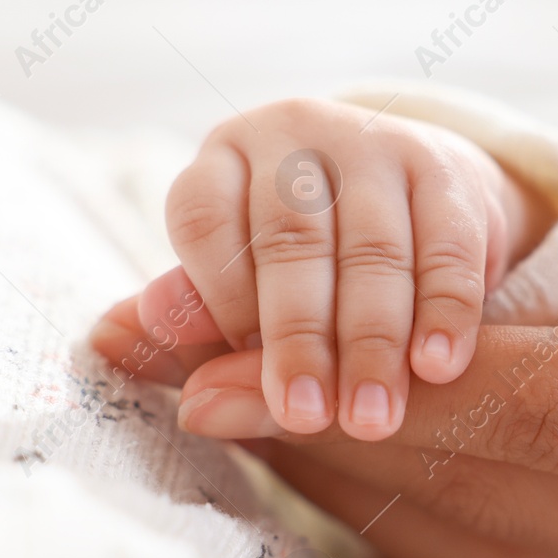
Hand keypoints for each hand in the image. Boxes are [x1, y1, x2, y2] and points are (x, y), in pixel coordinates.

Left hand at [97, 98, 547, 440]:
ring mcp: (375, 145)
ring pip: (372, 247)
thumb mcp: (242, 291)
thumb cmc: (309, 267)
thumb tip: (109, 341)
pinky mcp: (447, 171)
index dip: (220, 303)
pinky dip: (445, 311)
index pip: (206, 220)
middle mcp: (294, 138)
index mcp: (224, 160)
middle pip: (290, 239)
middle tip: (303, 417)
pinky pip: (446, 246)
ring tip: (371, 419)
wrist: (421, 207)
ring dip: (373, 341)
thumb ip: (191, 324)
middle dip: (298, 339)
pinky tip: (437, 368)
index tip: (235, 376)